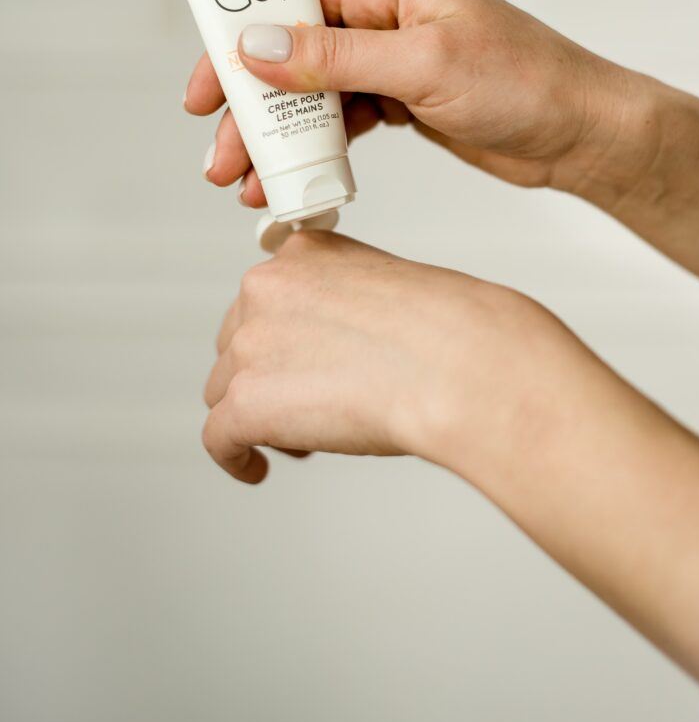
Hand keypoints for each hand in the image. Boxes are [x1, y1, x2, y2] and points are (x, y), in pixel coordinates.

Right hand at [184, 0, 639, 207]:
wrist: (580, 134)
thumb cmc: (524, 82)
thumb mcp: (423, 66)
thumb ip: (335, 60)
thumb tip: (254, 48)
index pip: (291, 3)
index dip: (238, 47)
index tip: (201, 95)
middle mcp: (384, 11)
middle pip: (292, 54)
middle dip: (252, 109)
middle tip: (220, 161)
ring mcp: (391, 56)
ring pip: (312, 94)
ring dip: (279, 138)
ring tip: (250, 186)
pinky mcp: (401, 97)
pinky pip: (342, 120)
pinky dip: (317, 150)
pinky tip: (294, 180)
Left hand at [201, 229, 592, 482]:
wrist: (457, 363)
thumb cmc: (447, 331)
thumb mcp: (389, 289)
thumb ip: (348, 307)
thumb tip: (338, 351)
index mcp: (304, 253)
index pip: (268, 299)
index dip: (285, 338)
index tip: (304, 359)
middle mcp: (267, 289)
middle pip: (238, 343)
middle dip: (269, 374)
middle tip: (310, 403)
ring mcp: (251, 344)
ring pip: (226, 388)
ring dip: (259, 413)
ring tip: (305, 437)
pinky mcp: (247, 401)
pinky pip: (218, 438)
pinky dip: (235, 457)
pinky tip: (255, 468)